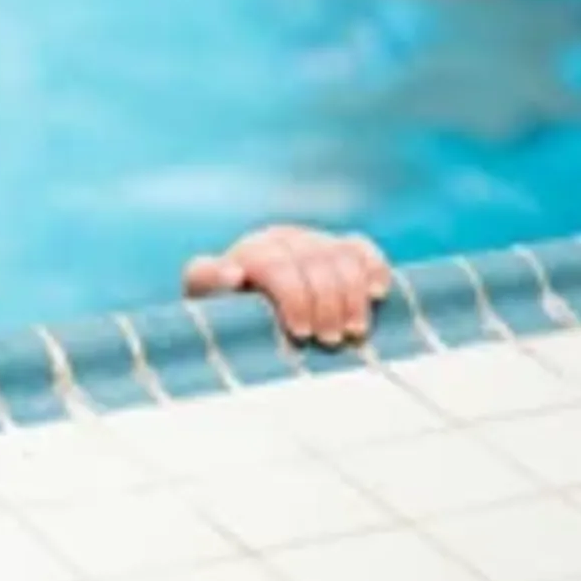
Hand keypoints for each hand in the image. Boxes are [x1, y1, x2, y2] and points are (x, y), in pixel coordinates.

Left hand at [183, 226, 390, 347]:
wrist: (243, 302)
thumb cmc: (224, 306)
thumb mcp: (203, 294)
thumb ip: (208, 279)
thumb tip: (233, 275)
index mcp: (251, 251)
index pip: (277, 266)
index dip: (293, 299)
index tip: (299, 333)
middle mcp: (283, 239)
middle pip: (315, 264)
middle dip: (327, 306)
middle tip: (329, 341)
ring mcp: (312, 241)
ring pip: (342, 258)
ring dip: (353, 297)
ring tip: (353, 332)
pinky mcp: (337, 247)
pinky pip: (360, 249)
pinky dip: (374, 268)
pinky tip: (378, 294)